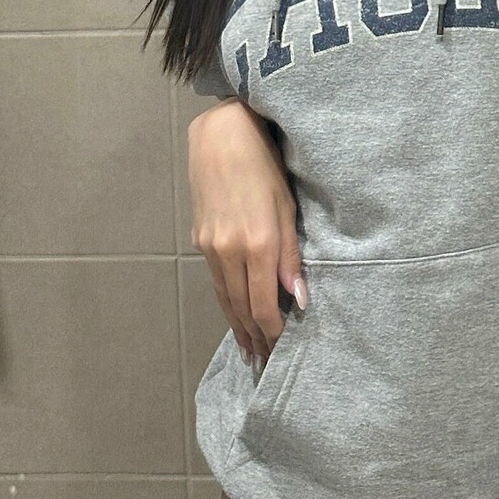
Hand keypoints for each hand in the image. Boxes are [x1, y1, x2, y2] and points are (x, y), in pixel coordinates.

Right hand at [188, 99, 306, 368]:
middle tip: (264, 362)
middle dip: (254, 336)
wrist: (221, 137)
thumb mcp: (287, 207)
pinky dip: (226, 301)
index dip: (272, 330)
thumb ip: (290, 254)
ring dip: (237, 326)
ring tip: (248, 349)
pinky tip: (234, 313)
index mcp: (257, 244)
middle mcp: (229, 251)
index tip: (281, 349)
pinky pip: (216, 280)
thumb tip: (298, 297)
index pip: (264, 304)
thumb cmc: (265, 165)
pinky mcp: (199, 239)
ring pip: (225, 297)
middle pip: (241, 307)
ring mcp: (210, 247)